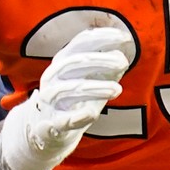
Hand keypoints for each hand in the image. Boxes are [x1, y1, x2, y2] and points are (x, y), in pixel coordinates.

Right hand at [0, 27, 131, 169]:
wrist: (44, 132)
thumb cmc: (72, 100)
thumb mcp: (90, 81)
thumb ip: (105, 69)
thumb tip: (121, 56)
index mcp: (62, 62)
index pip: (80, 43)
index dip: (102, 38)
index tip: (124, 37)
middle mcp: (52, 77)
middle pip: (74, 62)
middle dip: (100, 60)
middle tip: (123, 62)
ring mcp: (49, 101)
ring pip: (70, 89)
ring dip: (95, 87)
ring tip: (117, 89)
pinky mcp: (50, 125)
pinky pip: (62, 120)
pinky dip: (76, 117)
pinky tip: (92, 114)